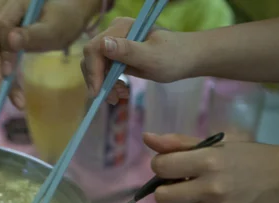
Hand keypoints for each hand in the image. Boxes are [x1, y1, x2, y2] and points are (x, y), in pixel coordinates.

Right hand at [0, 0, 99, 108]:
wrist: (70, 13)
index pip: (0, 26)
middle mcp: (2, 7)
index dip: (2, 52)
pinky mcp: (1, 32)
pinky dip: (1, 68)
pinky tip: (11, 85)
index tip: (7, 75)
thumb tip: (10, 41)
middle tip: (3, 92)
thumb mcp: (54, 28)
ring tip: (12, 95)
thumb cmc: (66, 19)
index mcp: (15, 1)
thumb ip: (33, 35)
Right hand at [82, 17, 196, 103]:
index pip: (94, 49)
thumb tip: (103, 45)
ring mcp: (115, 44)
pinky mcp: (117, 54)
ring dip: (105, 85)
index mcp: (121, 28)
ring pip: (96, 67)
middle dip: (98, 80)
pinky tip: (121, 91)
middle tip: (112, 98)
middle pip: (92, 58)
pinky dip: (110, 84)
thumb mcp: (152, 57)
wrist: (187, 59)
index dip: (93, 71)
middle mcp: (114, 33)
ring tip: (120, 96)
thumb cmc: (174, 57)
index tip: (98, 92)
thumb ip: (127, 50)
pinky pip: (104, 70)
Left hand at [147, 133, 278, 202]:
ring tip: (204, 188)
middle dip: (165, 188)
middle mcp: (211, 188)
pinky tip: (214, 201)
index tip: (172, 164)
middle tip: (180, 181)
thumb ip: (178, 143)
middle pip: (161, 197)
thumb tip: (147, 137)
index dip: (161, 165)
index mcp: (208, 161)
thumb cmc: (248, 158)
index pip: (160, 167)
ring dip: (183, 199)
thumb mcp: (216, 145)